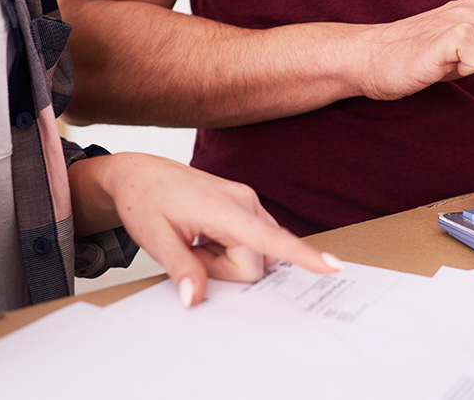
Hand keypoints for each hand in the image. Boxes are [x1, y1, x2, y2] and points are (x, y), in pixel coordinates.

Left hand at [69, 153, 341, 307]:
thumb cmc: (145, 200)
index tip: (333, 266)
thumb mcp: (154, 239)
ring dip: (227, 259)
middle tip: (192, 249)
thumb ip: (180, 269)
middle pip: (256, 261)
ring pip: (256, 253)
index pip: (270, 238)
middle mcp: (245, 201)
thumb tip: (196, 299)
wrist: (140, 174)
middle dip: (224, 269)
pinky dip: (231, 248)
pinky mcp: (248, 206)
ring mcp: (249, 201)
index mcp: (223, 208)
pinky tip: (208, 236)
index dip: (302, 255)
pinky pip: (252, 242)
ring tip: (197, 240)